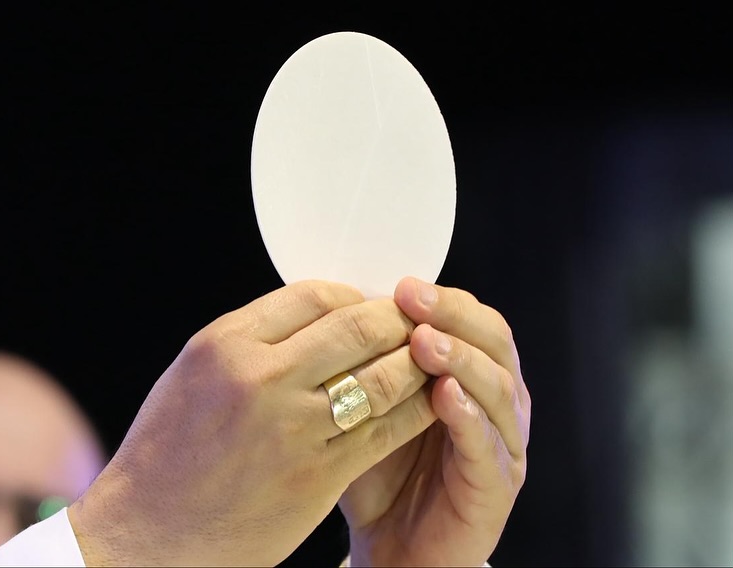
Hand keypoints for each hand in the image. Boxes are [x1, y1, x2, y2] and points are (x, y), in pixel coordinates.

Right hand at [67, 280, 440, 565]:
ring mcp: (292, 428)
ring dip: (415, 363)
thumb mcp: (193, 374)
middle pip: (357, 327)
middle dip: (396, 321)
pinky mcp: (317, 476)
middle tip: (414, 325)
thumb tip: (314, 318)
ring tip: (427, 361)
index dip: (355, 296)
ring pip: (381, 377)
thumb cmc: (166, 455)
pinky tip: (426, 403)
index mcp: (226, 345)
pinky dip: (414, 411)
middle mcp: (260, 378)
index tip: (369, 307)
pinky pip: (385, 431)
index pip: (314, 295)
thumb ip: (251, 342)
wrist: (147, 534)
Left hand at [340, 277, 530, 566]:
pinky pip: (488, 446)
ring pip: (498, 389)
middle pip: (494, 342)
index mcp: (470, 376)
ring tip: (425, 342)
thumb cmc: (380, 474)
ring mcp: (503, 444)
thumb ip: (371, 364)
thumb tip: (342, 308)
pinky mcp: (497, 486)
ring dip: (461, 360)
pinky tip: (445, 396)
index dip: (441, 299)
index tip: (400, 285)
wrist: (391, 547)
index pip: (470, 320)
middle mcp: (495, 403)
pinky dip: (469, 417)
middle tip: (413, 300)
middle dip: (454, 316)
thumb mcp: (371, 407)